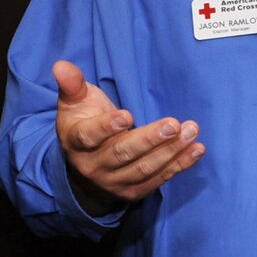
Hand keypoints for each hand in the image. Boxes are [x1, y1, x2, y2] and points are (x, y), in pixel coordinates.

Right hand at [53, 59, 202, 213]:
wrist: (86, 164)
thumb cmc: (84, 122)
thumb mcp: (74, 102)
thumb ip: (71, 84)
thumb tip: (60, 65)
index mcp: (76, 142)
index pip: (89, 136)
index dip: (106, 127)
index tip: (127, 115)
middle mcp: (93, 166)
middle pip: (122, 154)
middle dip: (149, 140)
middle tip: (173, 124)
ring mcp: (114, 182)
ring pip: (144, 168)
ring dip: (170, 151)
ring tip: (190, 131)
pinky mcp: (133, 191)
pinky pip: (158, 179)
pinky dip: (179, 165)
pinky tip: (196, 149)